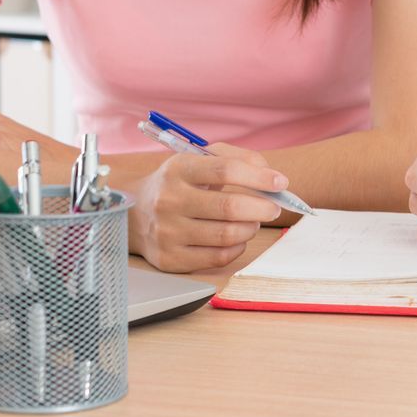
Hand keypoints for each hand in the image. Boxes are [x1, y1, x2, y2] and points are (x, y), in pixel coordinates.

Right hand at [131, 144, 285, 273]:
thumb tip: (268, 173)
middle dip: (262, 207)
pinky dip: (237, 247)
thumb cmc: (179, 184)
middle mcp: (169, 200)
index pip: (225, 170)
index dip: (258, 177)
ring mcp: (167, 232)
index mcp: (178, 169)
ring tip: (253, 220)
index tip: (281, 182)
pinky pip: (217, 257)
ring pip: (226, 235)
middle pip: (229, 206)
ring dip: (250, 227)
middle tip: (274, 207)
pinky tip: (238, 238)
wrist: (135, 214)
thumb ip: (236, 158)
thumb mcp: (199, 160)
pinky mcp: (170, 258)